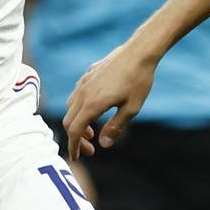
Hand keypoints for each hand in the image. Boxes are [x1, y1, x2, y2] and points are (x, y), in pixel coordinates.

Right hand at [64, 42, 157, 158]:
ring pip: (71, 108)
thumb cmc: (139, 80)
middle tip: (90, 150)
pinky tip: (94, 111)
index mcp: (92, 104)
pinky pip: (77, 95)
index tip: (77, 158)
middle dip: (76, 139)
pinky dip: (80, 109)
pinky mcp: (88, 75)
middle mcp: (83, 93)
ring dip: (78, 123)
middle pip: (69, 121)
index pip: (75, 131)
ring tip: (92, 132)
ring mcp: (84, 82)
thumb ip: (115, 127)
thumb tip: (104, 144)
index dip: (74, 147)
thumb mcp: (131, 108)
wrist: (139, 52)